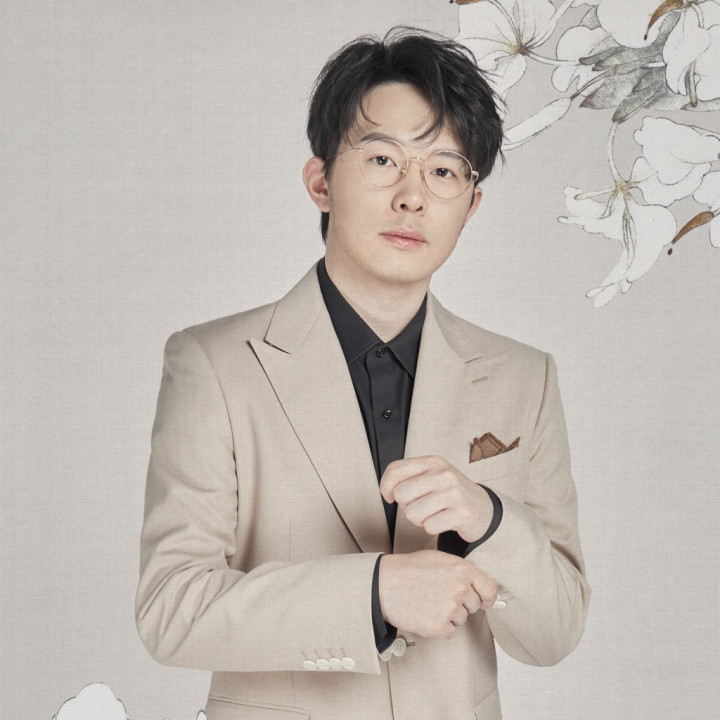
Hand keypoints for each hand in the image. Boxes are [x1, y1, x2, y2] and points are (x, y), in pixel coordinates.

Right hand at [378, 550, 497, 638]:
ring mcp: (450, 608)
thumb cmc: (408, 569)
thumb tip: (477, 582)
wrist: (383, 584)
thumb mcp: (439, 558)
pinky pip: (449, 632)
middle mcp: (460, 588)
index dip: (487, 597)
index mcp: (462, 569)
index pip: (491, 589)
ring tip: (429, 602)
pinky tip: (425, 614)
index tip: (483, 601)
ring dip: (448, 616)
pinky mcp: (439, 626)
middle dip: (461, 604)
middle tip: (439, 596)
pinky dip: (439, 627)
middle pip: (474, 606)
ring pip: (461, 619)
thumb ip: (461, 570)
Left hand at [380, 455, 493, 542]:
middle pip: (401, 494)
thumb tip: (388, 491)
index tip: (390, 496)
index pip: (395, 470)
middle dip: (406, 505)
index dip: (385, 487)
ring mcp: (454, 493)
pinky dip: (432, 528)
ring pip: (412, 513)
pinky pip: (429, 527)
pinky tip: (443, 521)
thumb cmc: (450, 493)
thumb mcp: (432, 476)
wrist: (484, 509)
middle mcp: (444, 474)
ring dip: (419, 519)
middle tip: (421, 506)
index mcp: (433, 462)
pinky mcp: (462, 514)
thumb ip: (408, 477)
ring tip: (433, 513)